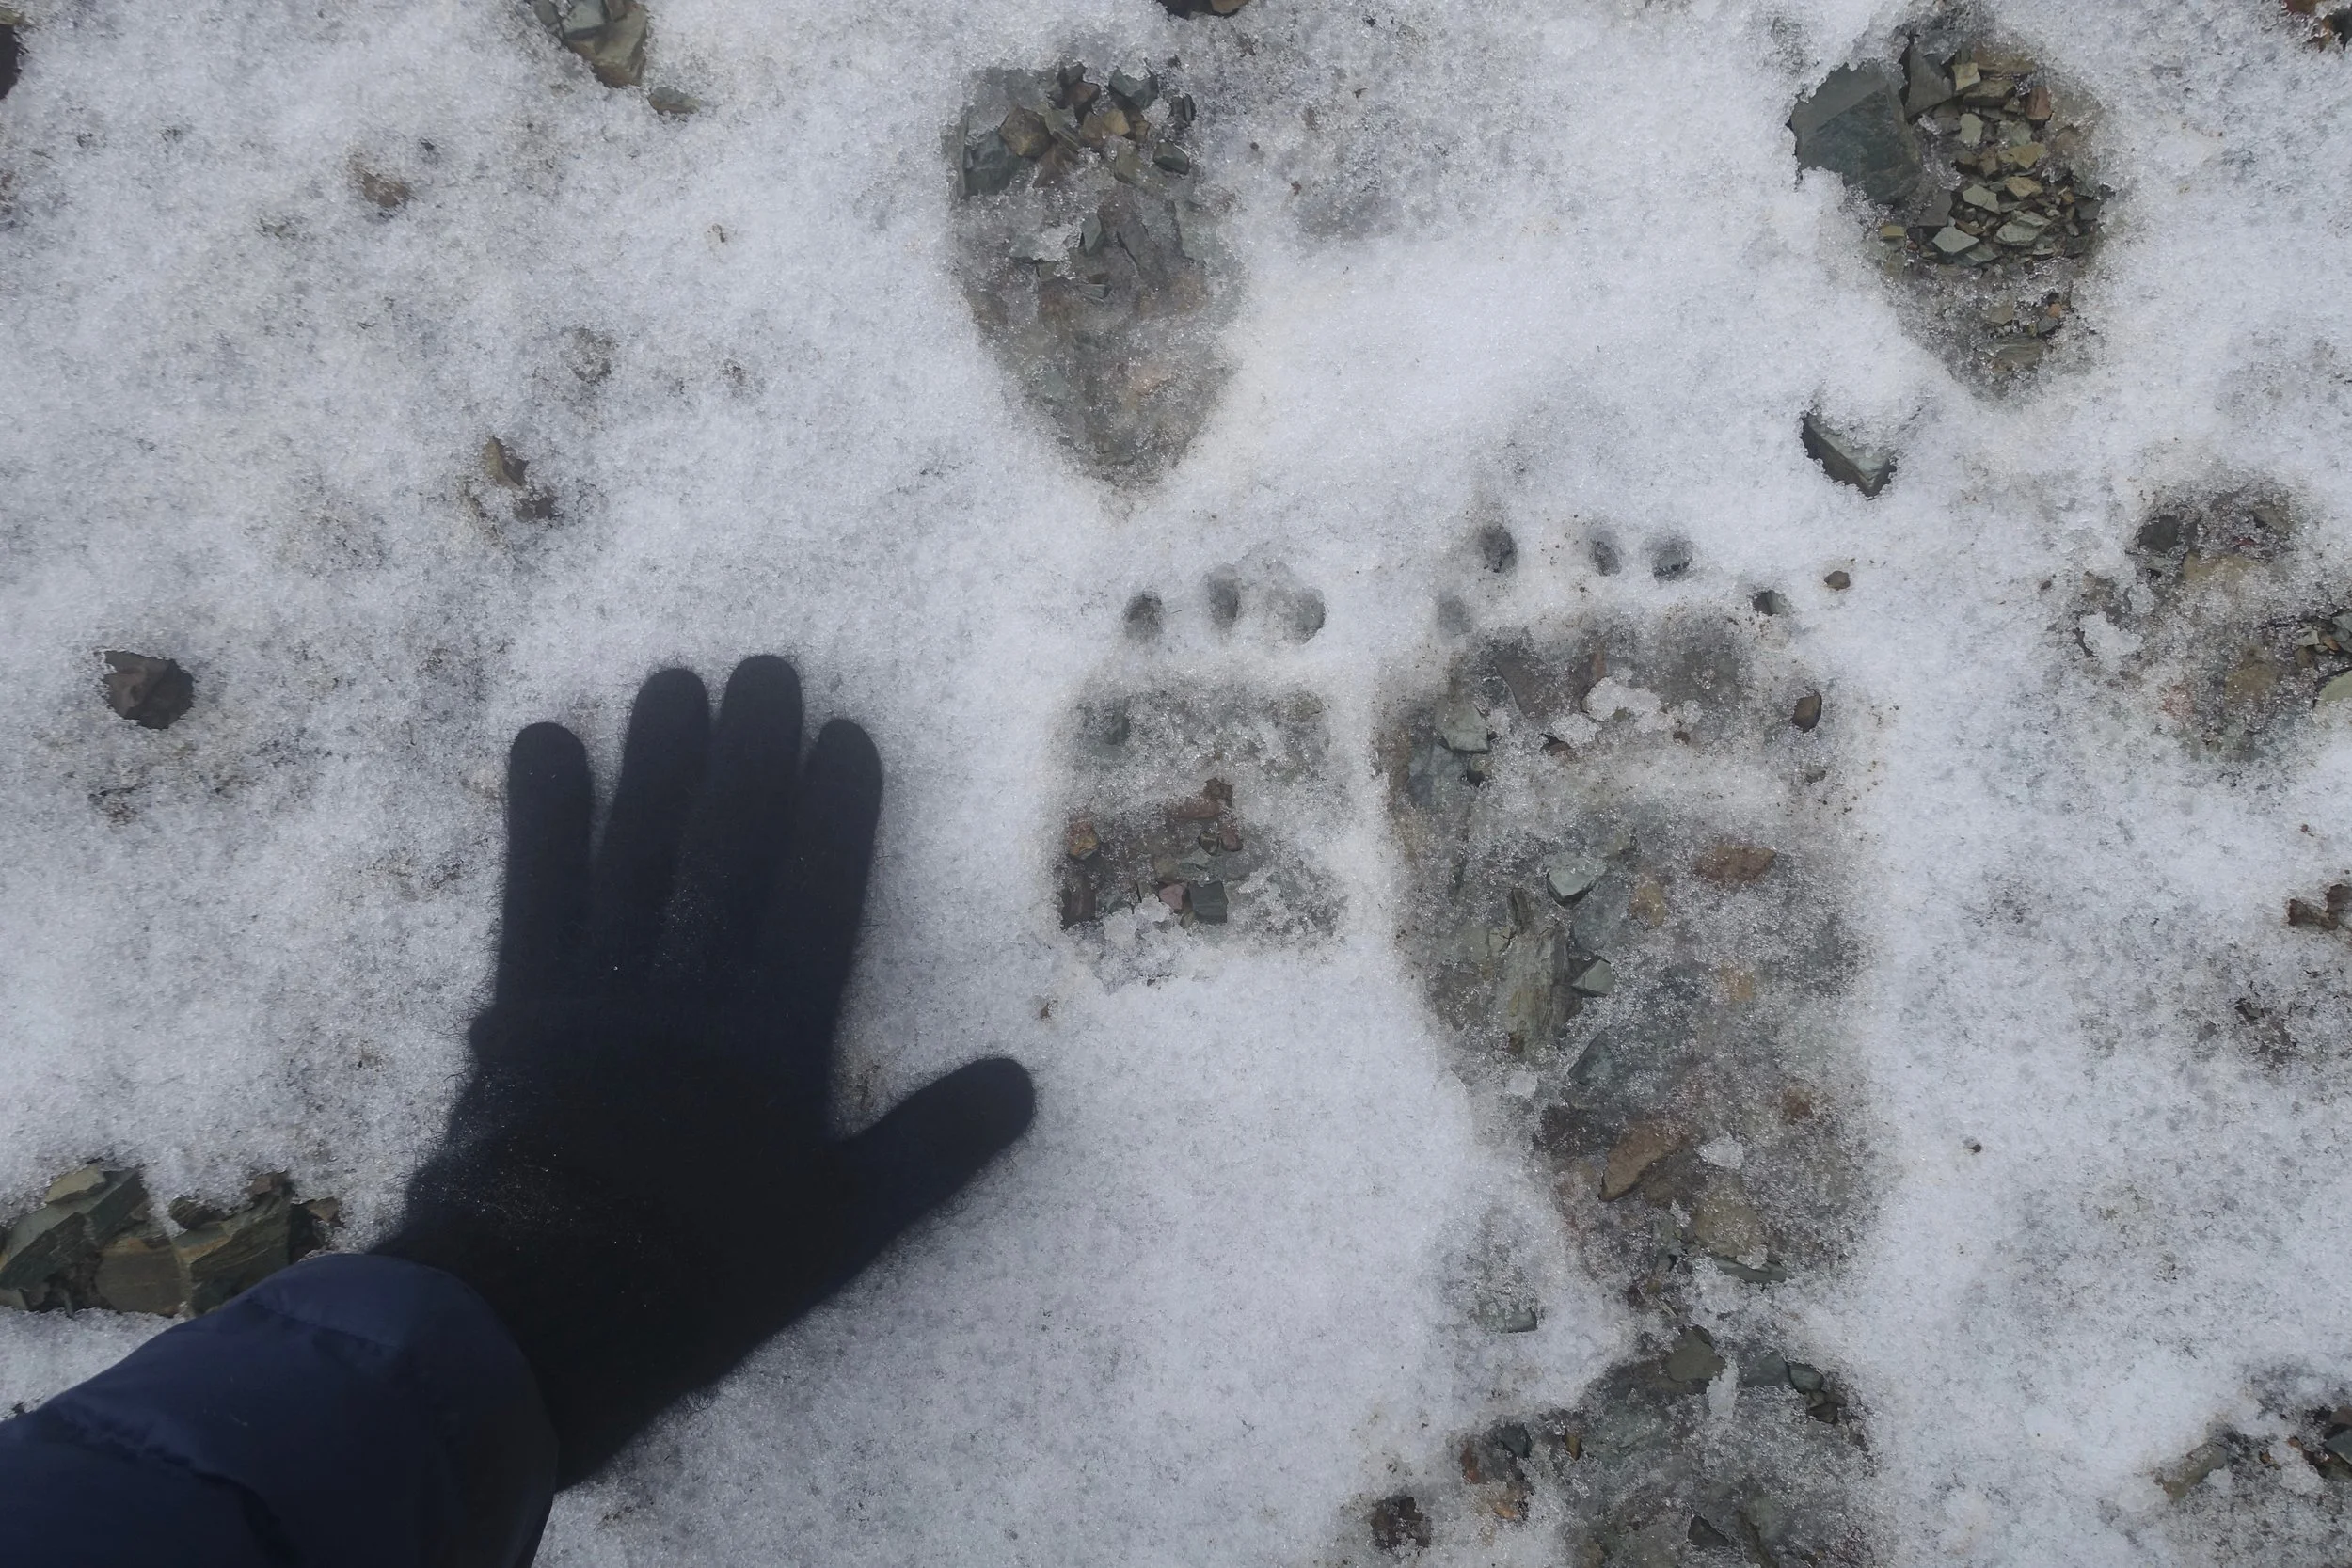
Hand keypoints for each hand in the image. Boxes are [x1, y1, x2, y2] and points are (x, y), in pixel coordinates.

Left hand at [378, 656, 1033, 1483]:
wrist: (541, 1314)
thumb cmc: (704, 1275)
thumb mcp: (842, 1228)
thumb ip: (930, 1150)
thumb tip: (1022, 1084)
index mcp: (777, 1035)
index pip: (819, 893)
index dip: (837, 808)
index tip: (846, 732)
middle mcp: (695, 987)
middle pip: (730, 846)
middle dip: (751, 751)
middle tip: (765, 665)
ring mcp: (604, 986)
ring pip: (639, 848)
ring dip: (659, 759)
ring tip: (676, 679)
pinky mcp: (525, 1001)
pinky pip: (534, 890)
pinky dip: (541, 815)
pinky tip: (547, 743)